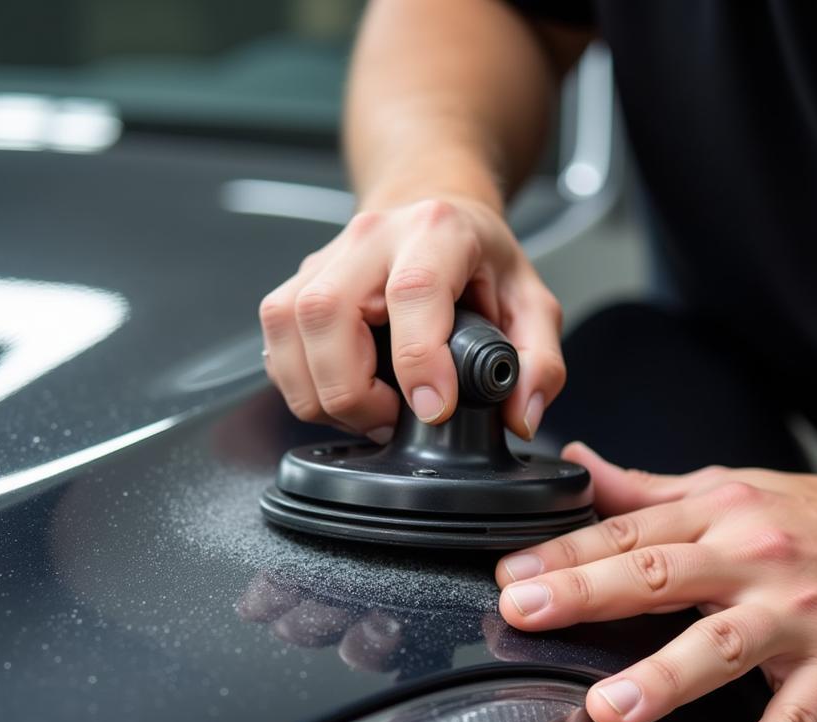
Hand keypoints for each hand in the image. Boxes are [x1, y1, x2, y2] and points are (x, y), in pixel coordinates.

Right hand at [258, 196, 564, 441]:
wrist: (431, 207)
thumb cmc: (478, 257)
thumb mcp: (531, 302)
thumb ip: (540, 362)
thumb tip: (519, 416)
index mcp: (437, 232)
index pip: (414, 292)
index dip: (419, 360)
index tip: (433, 408)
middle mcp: (371, 238)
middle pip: (328, 315)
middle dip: (354, 392)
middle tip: (394, 419)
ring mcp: (324, 260)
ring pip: (289, 332)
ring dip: (322, 394)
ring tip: (370, 411)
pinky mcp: (296, 286)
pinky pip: (276, 345)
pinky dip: (301, 387)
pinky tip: (341, 394)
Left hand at [495, 442, 816, 721]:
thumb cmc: (815, 518)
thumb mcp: (728, 487)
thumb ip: (646, 490)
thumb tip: (578, 466)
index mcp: (718, 515)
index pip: (628, 532)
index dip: (565, 553)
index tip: (514, 576)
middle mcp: (753, 561)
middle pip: (661, 576)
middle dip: (589, 595)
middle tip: (529, 615)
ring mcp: (796, 618)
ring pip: (722, 647)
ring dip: (664, 680)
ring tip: (610, 708)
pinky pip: (794, 721)